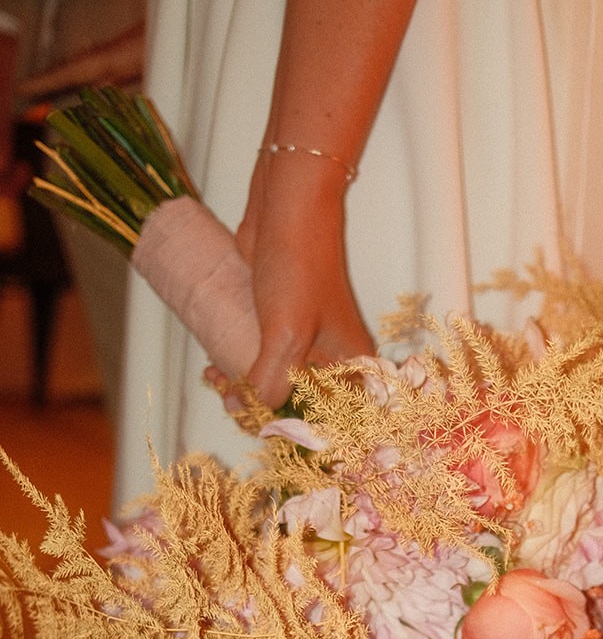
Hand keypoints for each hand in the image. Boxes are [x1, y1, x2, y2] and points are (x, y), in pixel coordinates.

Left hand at [233, 148, 373, 407]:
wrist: (286, 207)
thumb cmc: (299, 268)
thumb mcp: (286, 337)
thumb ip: (270, 383)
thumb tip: (247, 411)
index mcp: (351, 366)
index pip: (330, 418)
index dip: (297, 430)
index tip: (261, 429)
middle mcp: (333, 358)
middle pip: (300, 403)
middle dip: (262, 408)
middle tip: (228, 401)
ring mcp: (306, 341)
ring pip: (276, 379)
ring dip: (244, 387)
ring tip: (215, 378)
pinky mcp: (279, 323)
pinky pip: (261, 356)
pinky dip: (238, 364)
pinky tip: (215, 365)